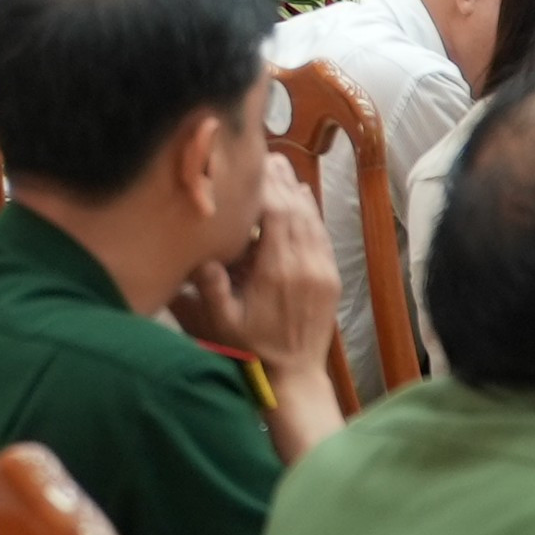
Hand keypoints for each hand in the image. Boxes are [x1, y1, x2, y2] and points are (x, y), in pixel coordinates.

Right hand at [167, 155, 337, 379]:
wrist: (295, 379)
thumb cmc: (252, 351)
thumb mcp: (223, 325)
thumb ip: (211, 290)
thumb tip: (203, 257)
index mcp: (278, 272)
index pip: (276, 216)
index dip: (266, 187)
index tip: (254, 166)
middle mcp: (305, 266)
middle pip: (296, 210)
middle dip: (282, 181)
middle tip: (267, 156)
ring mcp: (322, 271)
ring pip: (312, 220)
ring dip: (297, 192)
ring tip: (282, 169)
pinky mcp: (331, 278)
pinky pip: (322, 236)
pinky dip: (312, 213)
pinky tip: (303, 198)